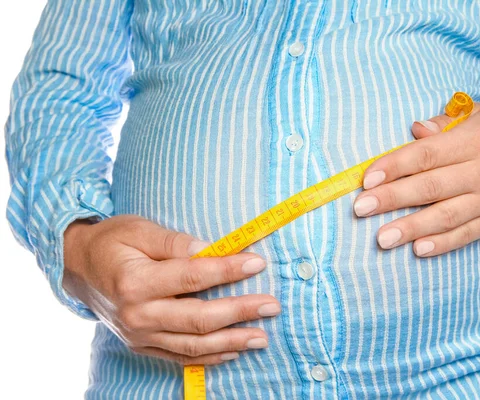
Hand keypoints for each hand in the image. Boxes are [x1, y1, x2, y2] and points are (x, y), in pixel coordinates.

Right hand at [62, 215, 279, 364]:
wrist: (78, 267)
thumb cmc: (112, 241)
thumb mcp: (139, 229)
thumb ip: (173, 241)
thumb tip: (209, 250)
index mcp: (136, 282)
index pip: (192, 277)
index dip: (227, 270)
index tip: (257, 264)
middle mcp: (138, 314)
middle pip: (199, 317)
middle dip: (240, 312)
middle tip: (271, 306)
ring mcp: (140, 335)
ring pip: (193, 344)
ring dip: (232, 341)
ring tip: (262, 336)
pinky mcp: (142, 345)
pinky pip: (180, 357)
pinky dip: (209, 357)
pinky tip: (233, 352)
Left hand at [353, 103, 479, 256]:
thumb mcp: (477, 113)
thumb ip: (443, 122)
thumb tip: (414, 129)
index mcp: (475, 140)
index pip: (425, 155)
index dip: (394, 167)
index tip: (367, 179)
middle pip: (430, 188)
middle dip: (392, 199)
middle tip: (361, 209)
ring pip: (446, 216)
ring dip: (411, 228)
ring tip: (382, 238)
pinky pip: (467, 234)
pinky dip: (443, 243)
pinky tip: (418, 249)